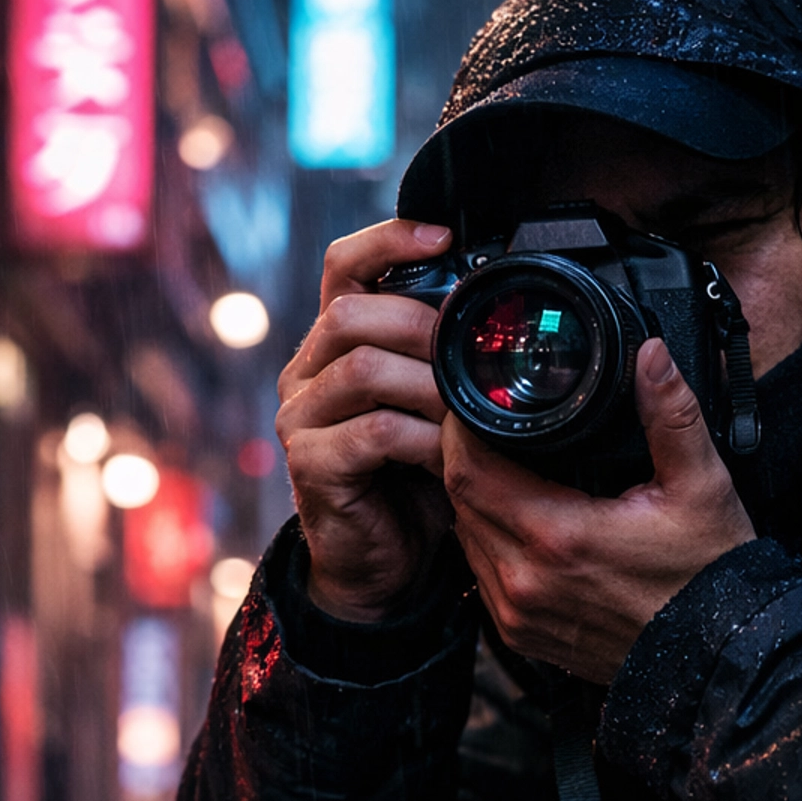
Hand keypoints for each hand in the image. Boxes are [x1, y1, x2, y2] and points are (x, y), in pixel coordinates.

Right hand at [275, 217, 453, 620]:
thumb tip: (500, 313)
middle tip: (471, 354)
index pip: (344, 266)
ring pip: (362, 369)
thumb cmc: (414, 481)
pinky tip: (448, 455)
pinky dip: (421, 440)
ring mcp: (301, 420)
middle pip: (351, 313)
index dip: (389, 241)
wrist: (384, 565)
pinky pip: (372, 432)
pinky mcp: (311, 465)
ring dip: (428, 385)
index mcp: (334, 346)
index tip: (445, 235)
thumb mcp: (435, 407)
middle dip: (422, 326)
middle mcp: (306, 373)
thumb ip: (445, 360)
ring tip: (466, 411)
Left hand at [442, 337, 756, 684]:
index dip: (459, 427)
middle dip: (465, 457)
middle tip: (488, 425)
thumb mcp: (701, 486)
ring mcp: (519, 614)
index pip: (468, 470)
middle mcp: (526, 581)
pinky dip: (489, 541)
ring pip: (465, 538)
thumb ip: (670, 414)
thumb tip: (651, 355)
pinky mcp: (523, 636)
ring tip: (503, 467)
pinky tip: (520, 521)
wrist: (714, 658)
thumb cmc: (709, 579)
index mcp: (559, 537)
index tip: (474, 402)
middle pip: (458, 501)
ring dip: (474, 501)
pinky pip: (481, 575)